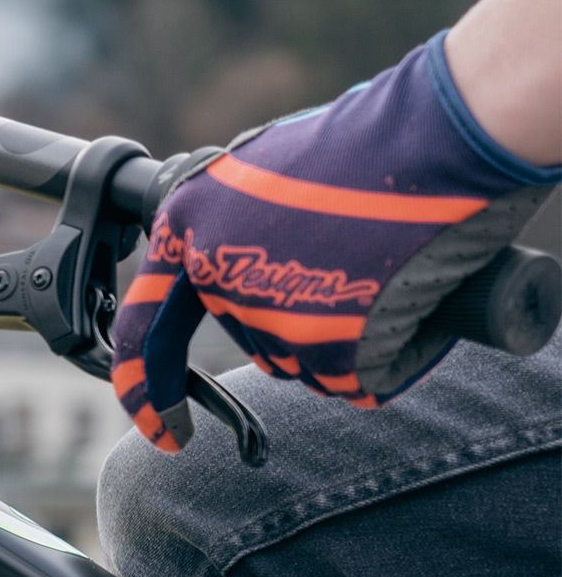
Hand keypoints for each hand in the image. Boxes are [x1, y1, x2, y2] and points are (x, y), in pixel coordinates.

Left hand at [111, 35, 556, 450]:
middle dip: (296, 321)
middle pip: (250, 337)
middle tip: (350, 270)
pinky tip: (407, 301)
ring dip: (342, 335)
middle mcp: (215, 274)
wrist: (431, 143)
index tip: (162, 433)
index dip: (145, 388)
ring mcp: (268, 314)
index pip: (144, 328)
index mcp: (186, 224)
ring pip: (304, 360)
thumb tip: (231, 260)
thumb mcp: (262, 173)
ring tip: (382, 269)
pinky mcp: (328, 345)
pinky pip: (358, 379)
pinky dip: (388, 354)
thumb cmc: (362, 146)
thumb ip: (230, 223)